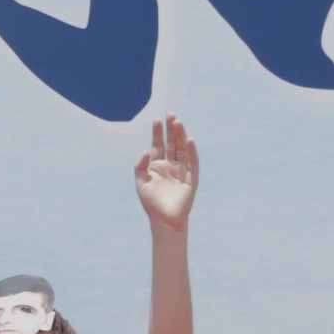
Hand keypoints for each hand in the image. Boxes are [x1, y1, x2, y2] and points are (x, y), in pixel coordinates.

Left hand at [133, 114, 200, 229]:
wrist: (163, 219)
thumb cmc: (151, 202)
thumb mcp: (141, 182)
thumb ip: (140, 166)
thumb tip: (146, 150)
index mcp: (157, 165)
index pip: (158, 145)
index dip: (158, 133)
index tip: (157, 119)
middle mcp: (170, 165)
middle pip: (172, 143)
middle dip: (171, 129)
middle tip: (171, 114)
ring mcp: (182, 170)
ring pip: (182, 149)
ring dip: (180, 136)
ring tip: (178, 122)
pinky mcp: (192, 177)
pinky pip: (193, 162)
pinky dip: (191, 151)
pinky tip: (188, 140)